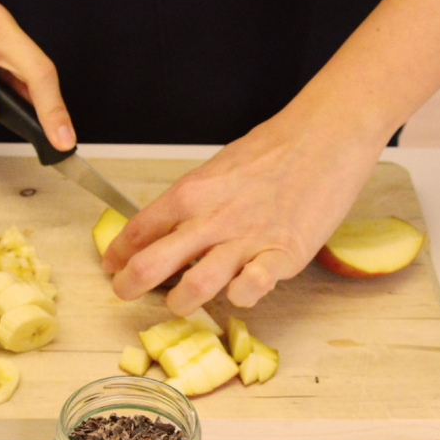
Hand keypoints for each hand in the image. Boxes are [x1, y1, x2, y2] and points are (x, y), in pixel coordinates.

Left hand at [101, 110, 383, 315]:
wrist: (325, 135)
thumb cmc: (275, 149)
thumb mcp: (219, 169)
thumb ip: (195, 202)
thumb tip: (170, 227)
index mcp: (190, 193)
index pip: (138, 231)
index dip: (118, 255)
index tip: (113, 266)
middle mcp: (210, 219)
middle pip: (151, 265)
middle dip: (129, 287)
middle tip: (125, 294)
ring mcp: (245, 239)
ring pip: (194, 288)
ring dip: (179, 304)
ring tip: (180, 303)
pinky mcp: (282, 255)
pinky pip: (248, 290)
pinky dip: (238, 298)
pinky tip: (238, 293)